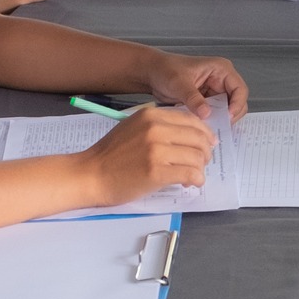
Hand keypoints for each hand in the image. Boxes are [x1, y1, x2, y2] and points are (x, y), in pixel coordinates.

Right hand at [77, 106, 217, 205]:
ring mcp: (157, 150)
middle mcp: (156, 128)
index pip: (191, 120)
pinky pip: (190, 174)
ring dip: (200, 168)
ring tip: (194, 175)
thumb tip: (190, 135)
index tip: (208, 144)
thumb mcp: (134, 128)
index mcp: (151, 115)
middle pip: (197, 138)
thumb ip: (160, 127)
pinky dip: (196, 180)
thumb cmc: (110, 155)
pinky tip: (191, 183)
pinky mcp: (157, 172)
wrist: (90, 174)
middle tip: (203, 162)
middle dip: (205, 152)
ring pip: (197, 156)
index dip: (204, 133)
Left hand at [146, 52, 248, 120]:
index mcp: (221, 70)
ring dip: (220, 121)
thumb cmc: (166, 70)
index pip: (240, 89)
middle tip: (219, 127)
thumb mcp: (179, 83)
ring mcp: (215, 93)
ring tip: (210, 129)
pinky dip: (212, 122)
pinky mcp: (208, 103)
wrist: (153, 74)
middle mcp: (222, 81)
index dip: (237, 105)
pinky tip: (204, 128)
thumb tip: (206, 114)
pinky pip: (215, 115)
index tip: (227, 117)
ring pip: (227, 111)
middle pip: (237, 103)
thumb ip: (193, 98)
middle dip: (230, 115)